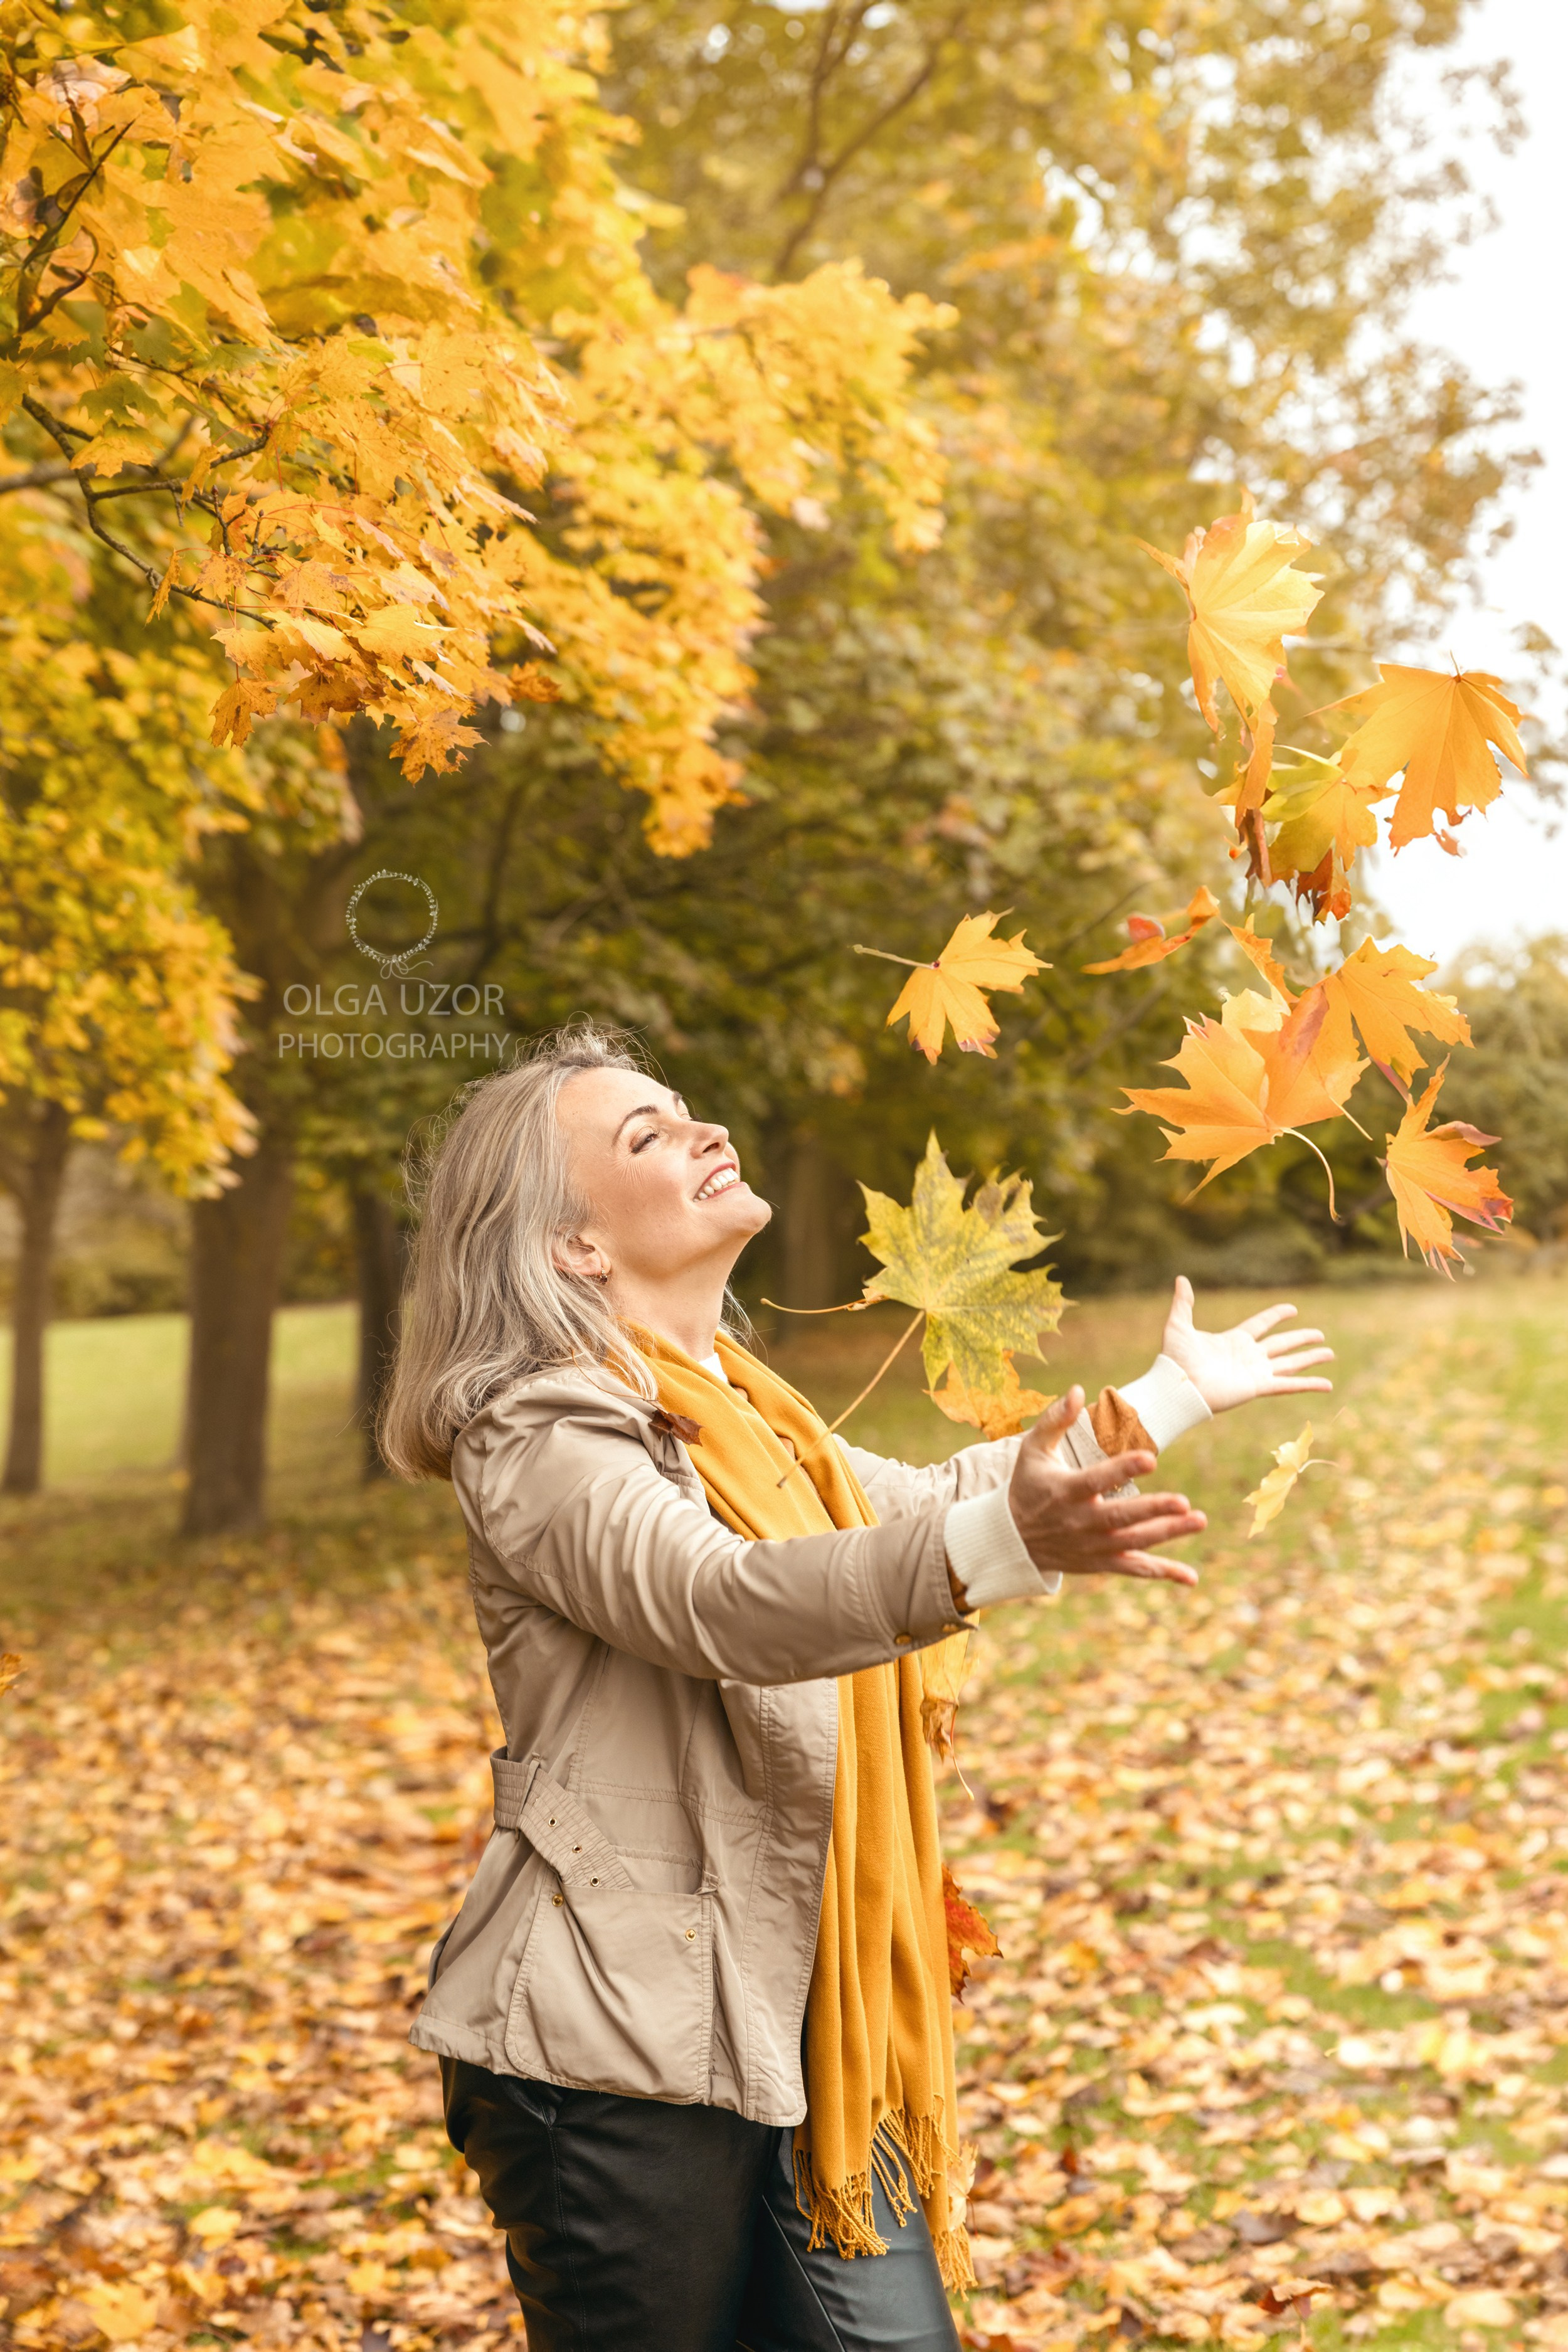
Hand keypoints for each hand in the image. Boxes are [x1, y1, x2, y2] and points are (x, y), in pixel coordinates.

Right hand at [1005, 1388, 1206, 1587]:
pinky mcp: (1100, 1563)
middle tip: (1184, 1502)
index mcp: (1065, 1491)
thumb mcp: (1033, 1450)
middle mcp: (1080, 1522)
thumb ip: (1055, 1420)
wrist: (1013, 1539)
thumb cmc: (1028, 1485)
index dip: (1123, 1470)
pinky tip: (1191, 1577)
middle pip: (1120, 1517)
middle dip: (1153, 1510)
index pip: (1096, 1480)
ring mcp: (1092, 1546)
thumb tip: (1077, 1390)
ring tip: (1199, 1520)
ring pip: (1133, 1543)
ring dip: (1167, 1534)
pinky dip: (1162, 1572)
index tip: (1150, 1458)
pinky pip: (1134, 1569)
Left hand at [1158, 1274, 1332, 1414]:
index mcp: (1234, 1340)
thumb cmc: (1176, 1359)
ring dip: (1311, 1358)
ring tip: (1330, 1354)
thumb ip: (1183, 1303)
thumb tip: (1181, 1278)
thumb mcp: (1179, 1325)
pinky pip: (1289, 1385)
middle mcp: (1249, 1356)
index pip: (1261, 1324)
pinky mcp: (1259, 1387)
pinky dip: (1309, 1385)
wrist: (1178, 1385)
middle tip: (1321, 1335)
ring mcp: (1255, 1372)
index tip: (1293, 1309)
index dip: (1277, 1316)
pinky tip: (1327, 1385)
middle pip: (1282, 1344)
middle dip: (1301, 1339)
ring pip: (1290, 1363)